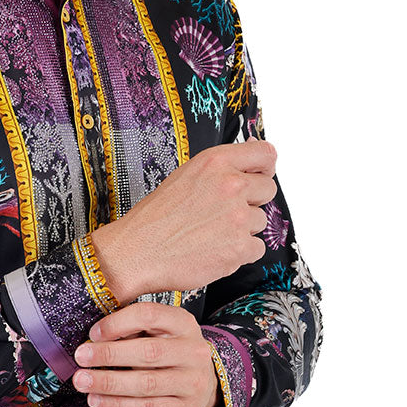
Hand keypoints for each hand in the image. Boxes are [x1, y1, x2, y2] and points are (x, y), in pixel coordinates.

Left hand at [71, 302, 219, 406]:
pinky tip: (96, 400)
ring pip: (145, 383)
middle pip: (147, 351)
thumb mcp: (159, 332)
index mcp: (183, 323)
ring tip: (82, 381)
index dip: (117, 323)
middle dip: (109, 354)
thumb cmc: (169, 353)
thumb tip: (94, 338)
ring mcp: (192, 382)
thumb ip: (133, 329)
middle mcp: (193, 351)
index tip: (93, 334)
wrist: (201, 386)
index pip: (149, 315)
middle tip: (81, 357)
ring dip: (108, 382)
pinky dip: (117, 405)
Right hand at [91, 138, 277, 300]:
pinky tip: (215, 250)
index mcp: (216, 162)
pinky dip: (240, 253)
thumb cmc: (155, 218)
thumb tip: (247, 174)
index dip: (264, 168)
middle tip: (226, 213)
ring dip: (244, 229)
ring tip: (212, 234)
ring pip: (261, 221)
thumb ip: (219, 173)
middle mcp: (231, 185)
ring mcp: (238, 216)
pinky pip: (257, 248)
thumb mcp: (186, 177)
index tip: (259, 176)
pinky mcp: (240, 247)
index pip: (266, 154)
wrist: (138, 252)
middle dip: (253, 201)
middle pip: (268, 188)